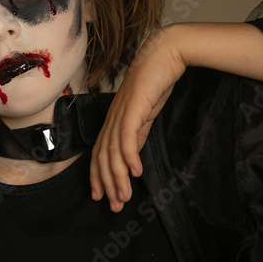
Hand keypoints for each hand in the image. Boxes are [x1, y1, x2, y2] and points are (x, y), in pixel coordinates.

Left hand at [90, 26, 185, 211]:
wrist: (164, 54)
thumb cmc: (155, 82)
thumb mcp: (145, 114)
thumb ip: (137, 133)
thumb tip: (132, 156)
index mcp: (113, 120)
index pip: (99, 153)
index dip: (98, 177)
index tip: (102, 197)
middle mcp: (112, 118)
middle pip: (102, 157)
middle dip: (106, 184)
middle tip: (114, 206)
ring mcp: (121, 112)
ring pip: (112, 151)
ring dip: (118, 176)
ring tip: (124, 196)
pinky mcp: (133, 107)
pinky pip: (127, 136)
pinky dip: (129, 156)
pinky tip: (136, 172)